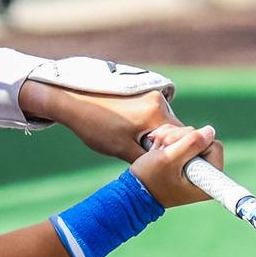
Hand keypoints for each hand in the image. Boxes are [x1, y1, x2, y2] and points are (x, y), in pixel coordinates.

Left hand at [23, 78, 180, 162]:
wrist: (73, 102)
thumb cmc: (95, 126)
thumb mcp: (123, 150)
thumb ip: (150, 158)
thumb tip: (168, 166)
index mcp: (156, 113)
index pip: (182, 139)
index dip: (176, 155)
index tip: (165, 165)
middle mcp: (159, 99)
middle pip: (174, 130)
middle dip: (164, 145)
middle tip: (144, 155)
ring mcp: (151, 92)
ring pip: (163, 123)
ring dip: (154, 135)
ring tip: (131, 140)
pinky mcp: (144, 90)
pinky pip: (154, 114)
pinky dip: (146, 125)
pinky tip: (128, 129)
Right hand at [128, 123, 221, 207]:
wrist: (132, 190)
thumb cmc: (149, 179)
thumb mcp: (169, 159)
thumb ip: (192, 143)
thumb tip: (210, 131)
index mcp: (206, 180)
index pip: (213, 145)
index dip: (193, 142)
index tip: (176, 155)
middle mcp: (204, 174)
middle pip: (201, 138)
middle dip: (179, 139)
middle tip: (163, 148)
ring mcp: (194, 166)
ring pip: (190, 136)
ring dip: (171, 138)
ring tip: (158, 151)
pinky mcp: (184, 160)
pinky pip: (182, 139)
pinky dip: (168, 140)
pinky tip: (158, 149)